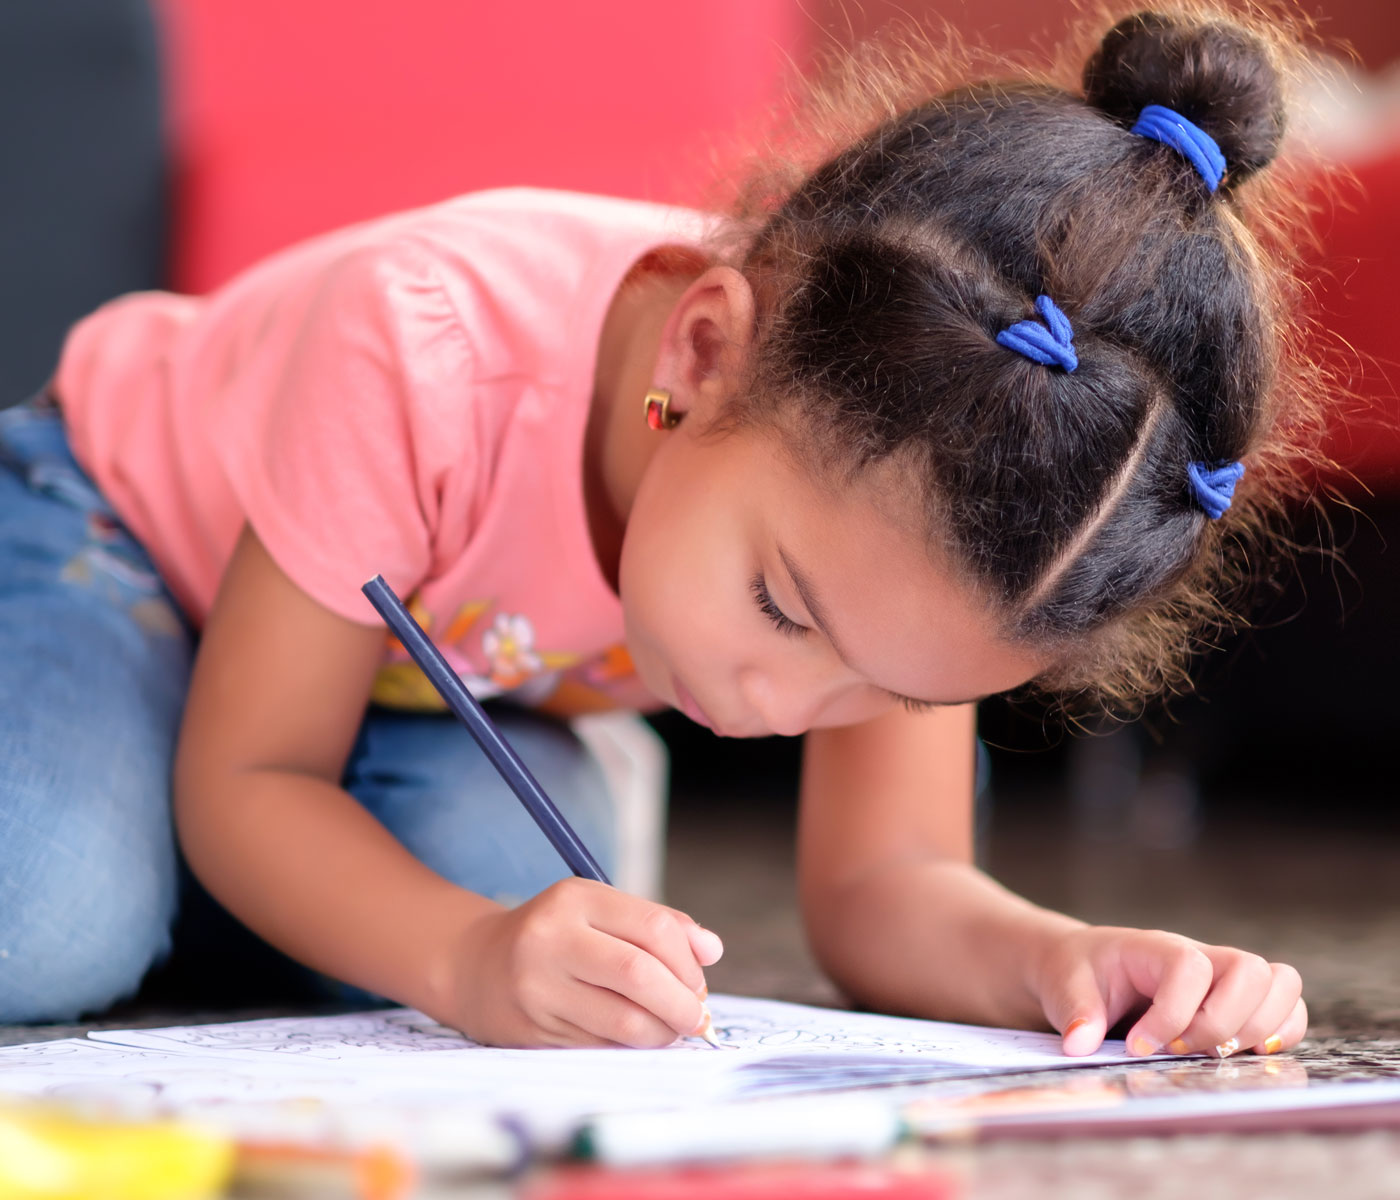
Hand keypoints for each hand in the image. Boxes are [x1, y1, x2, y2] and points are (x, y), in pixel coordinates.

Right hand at [440, 878, 723, 1047]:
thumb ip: (660, 925)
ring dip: (661, 1033)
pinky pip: (601, 1045)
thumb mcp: (600, 911)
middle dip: (681, 1003)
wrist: (476, 966)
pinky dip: (631, 1047)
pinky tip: (636, 1039)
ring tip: (670, 1030)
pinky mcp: (533, 1029)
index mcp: (575, 898)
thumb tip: (713, 951)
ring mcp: (538, 987)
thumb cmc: (557, 936)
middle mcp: (552, 939)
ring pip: (623, 1020)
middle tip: (697, 1018)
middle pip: (639, 974)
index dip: (689, 962)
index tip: (699, 983)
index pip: (653, 929)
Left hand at [1029, 925, 1305, 1058]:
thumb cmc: (1079, 972)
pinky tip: (1238, 1055)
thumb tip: (1081, 1044)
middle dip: (1223, 1023)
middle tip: (1181, 1049)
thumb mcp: (1063, 985)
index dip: (1173, 1014)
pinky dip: (1277, 1036)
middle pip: (1252, 970)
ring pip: (1281, 984)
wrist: (1085, 966)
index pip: (1190, 968)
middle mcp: (1201, 956)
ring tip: (1212, 1054)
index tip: (1140, 1046)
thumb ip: (1075, 1011)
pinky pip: (1287, 1010)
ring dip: (1258, 1028)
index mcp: (1155, 947)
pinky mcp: (1240, 1002)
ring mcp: (1225, 977)